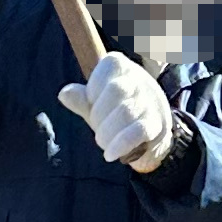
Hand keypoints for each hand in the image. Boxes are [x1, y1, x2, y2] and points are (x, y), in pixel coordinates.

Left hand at [58, 54, 173, 169]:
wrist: (150, 134)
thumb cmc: (116, 114)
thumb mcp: (96, 105)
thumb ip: (81, 100)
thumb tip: (64, 94)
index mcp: (122, 67)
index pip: (106, 69)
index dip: (94, 91)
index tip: (93, 104)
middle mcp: (139, 80)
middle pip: (116, 90)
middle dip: (99, 114)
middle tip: (98, 127)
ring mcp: (150, 102)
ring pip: (126, 111)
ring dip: (107, 132)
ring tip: (102, 142)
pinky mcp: (157, 124)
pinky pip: (137, 131)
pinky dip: (120, 144)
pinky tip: (110, 154)